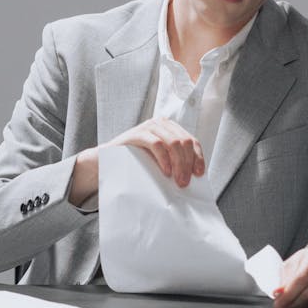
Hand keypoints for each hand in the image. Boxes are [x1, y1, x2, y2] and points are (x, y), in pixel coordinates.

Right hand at [69, 119, 204, 205]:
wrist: (108, 162)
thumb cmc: (137, 163)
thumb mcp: (160, 161)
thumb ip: (175, 161)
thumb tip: (194, 175)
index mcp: (170, 129)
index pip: (192, 141)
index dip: (198, 157)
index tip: (199, 174)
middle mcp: (161, 124)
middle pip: (184, 142)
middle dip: (188, 164)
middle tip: (185, 183)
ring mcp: (150, 127)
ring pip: (174, 142)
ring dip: (179, 164)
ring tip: (177, 180)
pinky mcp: (138, 133)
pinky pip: (157, 144)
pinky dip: (164, 159)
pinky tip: (165, 172)